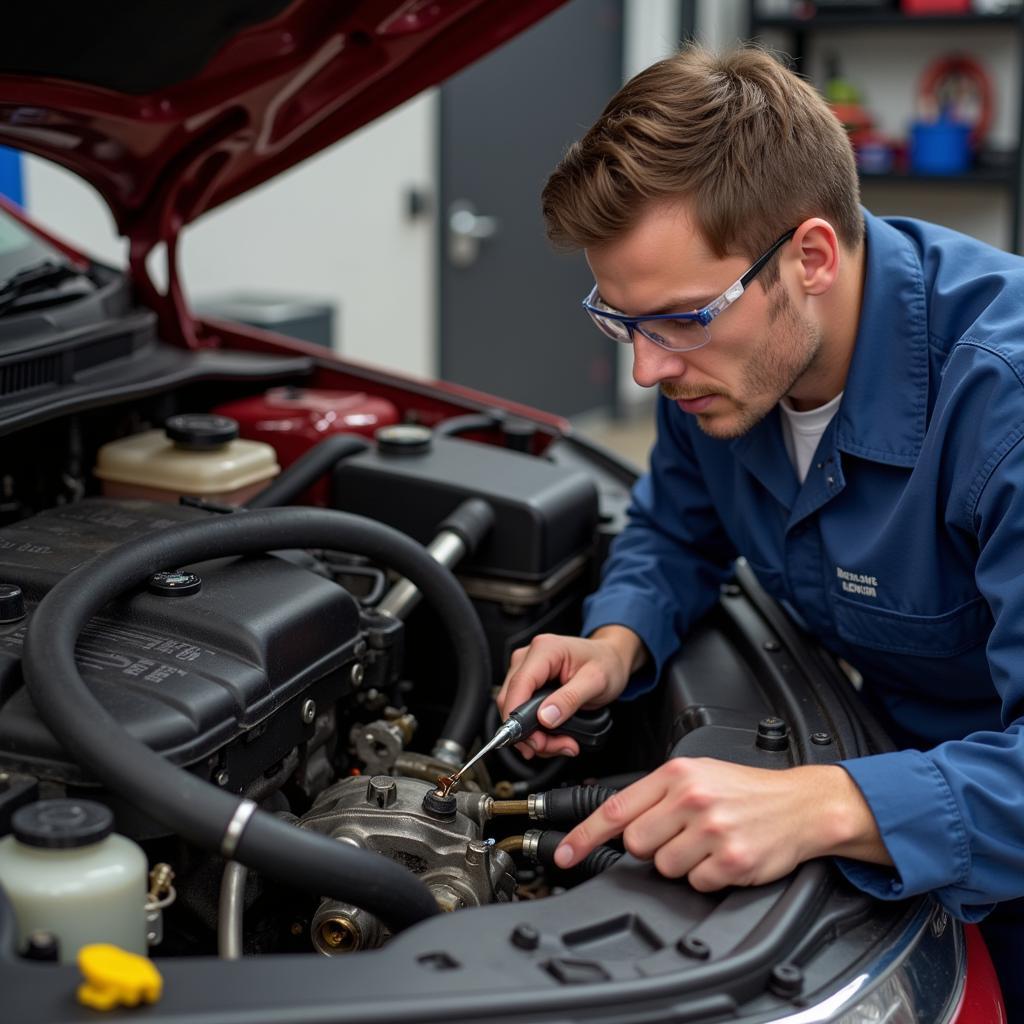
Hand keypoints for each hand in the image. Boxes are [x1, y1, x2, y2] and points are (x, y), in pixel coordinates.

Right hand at [496, 626, 645, 758]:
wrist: (610, 658)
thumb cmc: (605, 663)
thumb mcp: (596, 681)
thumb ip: (570, 699)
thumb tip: (545, 717)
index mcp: (544, 650)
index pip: (519, 685)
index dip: (519, 717)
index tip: (533, 741)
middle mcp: (528, 658)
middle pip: (512, 702)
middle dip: (531, 732)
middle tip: (558, 746)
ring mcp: (525, 670)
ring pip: (515, 712)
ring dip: (536, 735)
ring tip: (564, 743)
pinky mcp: (528, 684)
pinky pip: (522, 713)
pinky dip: (536, 731)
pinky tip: (555, 736)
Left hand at [554, 758, 891, 889]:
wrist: (801, 804)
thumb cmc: (745, 790)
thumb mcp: (697, 774)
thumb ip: (656, 794)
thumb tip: (617, 822)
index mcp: (677, 775)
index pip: (616, 809)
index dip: (584, 836)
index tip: (564, 854)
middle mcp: (692, 799)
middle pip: (636, 844)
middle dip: (651, 847)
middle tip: (678, 835)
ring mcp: (712, 831)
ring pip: (664, 868)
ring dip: (682, 864)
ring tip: (706, 844)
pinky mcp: (732, 861)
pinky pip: (697, 883)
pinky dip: (707, 877)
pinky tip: (723, 857)